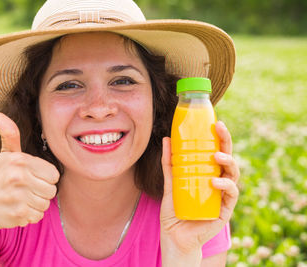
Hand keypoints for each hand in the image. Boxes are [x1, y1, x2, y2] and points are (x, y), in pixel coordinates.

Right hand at [0, 112, 59, 231]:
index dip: (44, 178)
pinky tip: (17, 210)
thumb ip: (10, 135)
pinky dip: (30, 215)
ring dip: (36, 204)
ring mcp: (17, 195)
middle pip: (52, 190)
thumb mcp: (5, 156)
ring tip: (20, 200)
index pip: (54, 174)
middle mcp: (18, 176)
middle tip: (24, 191)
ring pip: (46, 204)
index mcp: (19, 160)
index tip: (30, 178)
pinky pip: (38, 215)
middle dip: (41, 192)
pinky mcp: (17, 213)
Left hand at [159, 121, 238, 254]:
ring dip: (228, 162)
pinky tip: (215, 182)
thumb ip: (169, 163)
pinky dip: (225, 186)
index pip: (217, 152)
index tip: (215, 122)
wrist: (175, 236)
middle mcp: (219, 182)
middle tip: (220, 129)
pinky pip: (231, 195)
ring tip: (216, 157)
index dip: (219, 137)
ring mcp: (223, 195)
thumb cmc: (175, 210)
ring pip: (233, 174)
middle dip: (226, 142)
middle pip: (228, 158)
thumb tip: (166, 138)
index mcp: (208, 174)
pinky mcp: (225, 210)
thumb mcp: (170, 183)